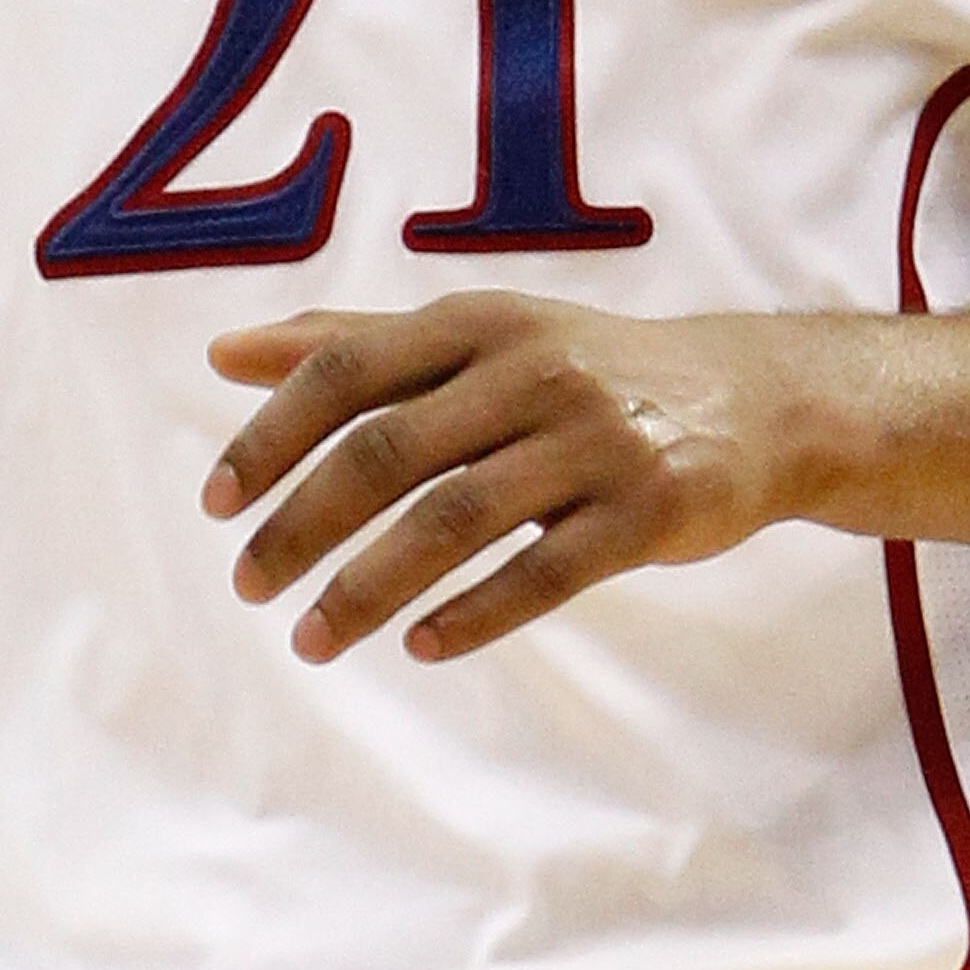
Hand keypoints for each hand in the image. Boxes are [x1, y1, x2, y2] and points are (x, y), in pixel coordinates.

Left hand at [202, 294, 847, 663]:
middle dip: (303, 525)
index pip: (347, 370)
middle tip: (248, 586)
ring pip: (455, 520)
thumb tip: (224, 353)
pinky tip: (421, 647)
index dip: (272, 435)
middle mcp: (532, 371)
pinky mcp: (646, 510)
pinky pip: (545, 571)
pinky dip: (475, 614)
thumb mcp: (479, 337)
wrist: (753, 398)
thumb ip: (355, 343)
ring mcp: (594, 441)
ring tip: (311, 640)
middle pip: (388, 452)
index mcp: (478, 323)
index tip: (216, 503)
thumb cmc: (586, 370)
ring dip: (370, 588)